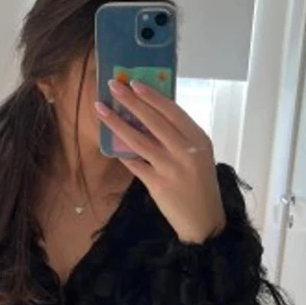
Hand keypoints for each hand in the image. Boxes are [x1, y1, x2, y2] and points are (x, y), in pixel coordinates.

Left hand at [94, 80, 225, 243]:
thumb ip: (180, 136)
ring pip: (138, 140)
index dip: (152, 96)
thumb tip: (151, 113)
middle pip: (153, 121)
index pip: (172, 111)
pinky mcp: (156, 183)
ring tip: (101, 109)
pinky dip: (122, 153)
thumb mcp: (199, 155)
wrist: (203, 220)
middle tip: (114, 86)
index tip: (135, 83)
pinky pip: (134, 163)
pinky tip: (111, 144)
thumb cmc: (200, 184)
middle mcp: (185, 150)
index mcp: (198, 139)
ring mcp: (170, 167)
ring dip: (117, 122)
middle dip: (131, 101)